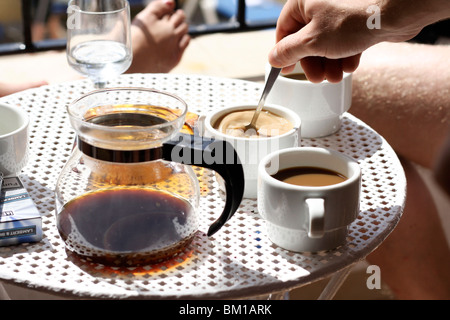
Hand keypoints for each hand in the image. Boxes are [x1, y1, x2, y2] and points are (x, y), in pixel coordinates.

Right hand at [269, 0, 449, 82]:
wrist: (395, 12)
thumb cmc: (353, 20)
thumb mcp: (312, 41)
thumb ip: (288, 51)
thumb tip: (273, 59)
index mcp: (303, 2)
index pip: (284, 30)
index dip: (284, 53)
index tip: (287, 70)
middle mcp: (320, 5)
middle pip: (306, 40)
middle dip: (313, 62)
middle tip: (317, 78)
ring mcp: (339, 12)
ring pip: (326, 43)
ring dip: (329, 63)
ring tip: (335, 76)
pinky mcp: (355, 20)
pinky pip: (343, 41)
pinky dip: (344, 55)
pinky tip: (350, 65)